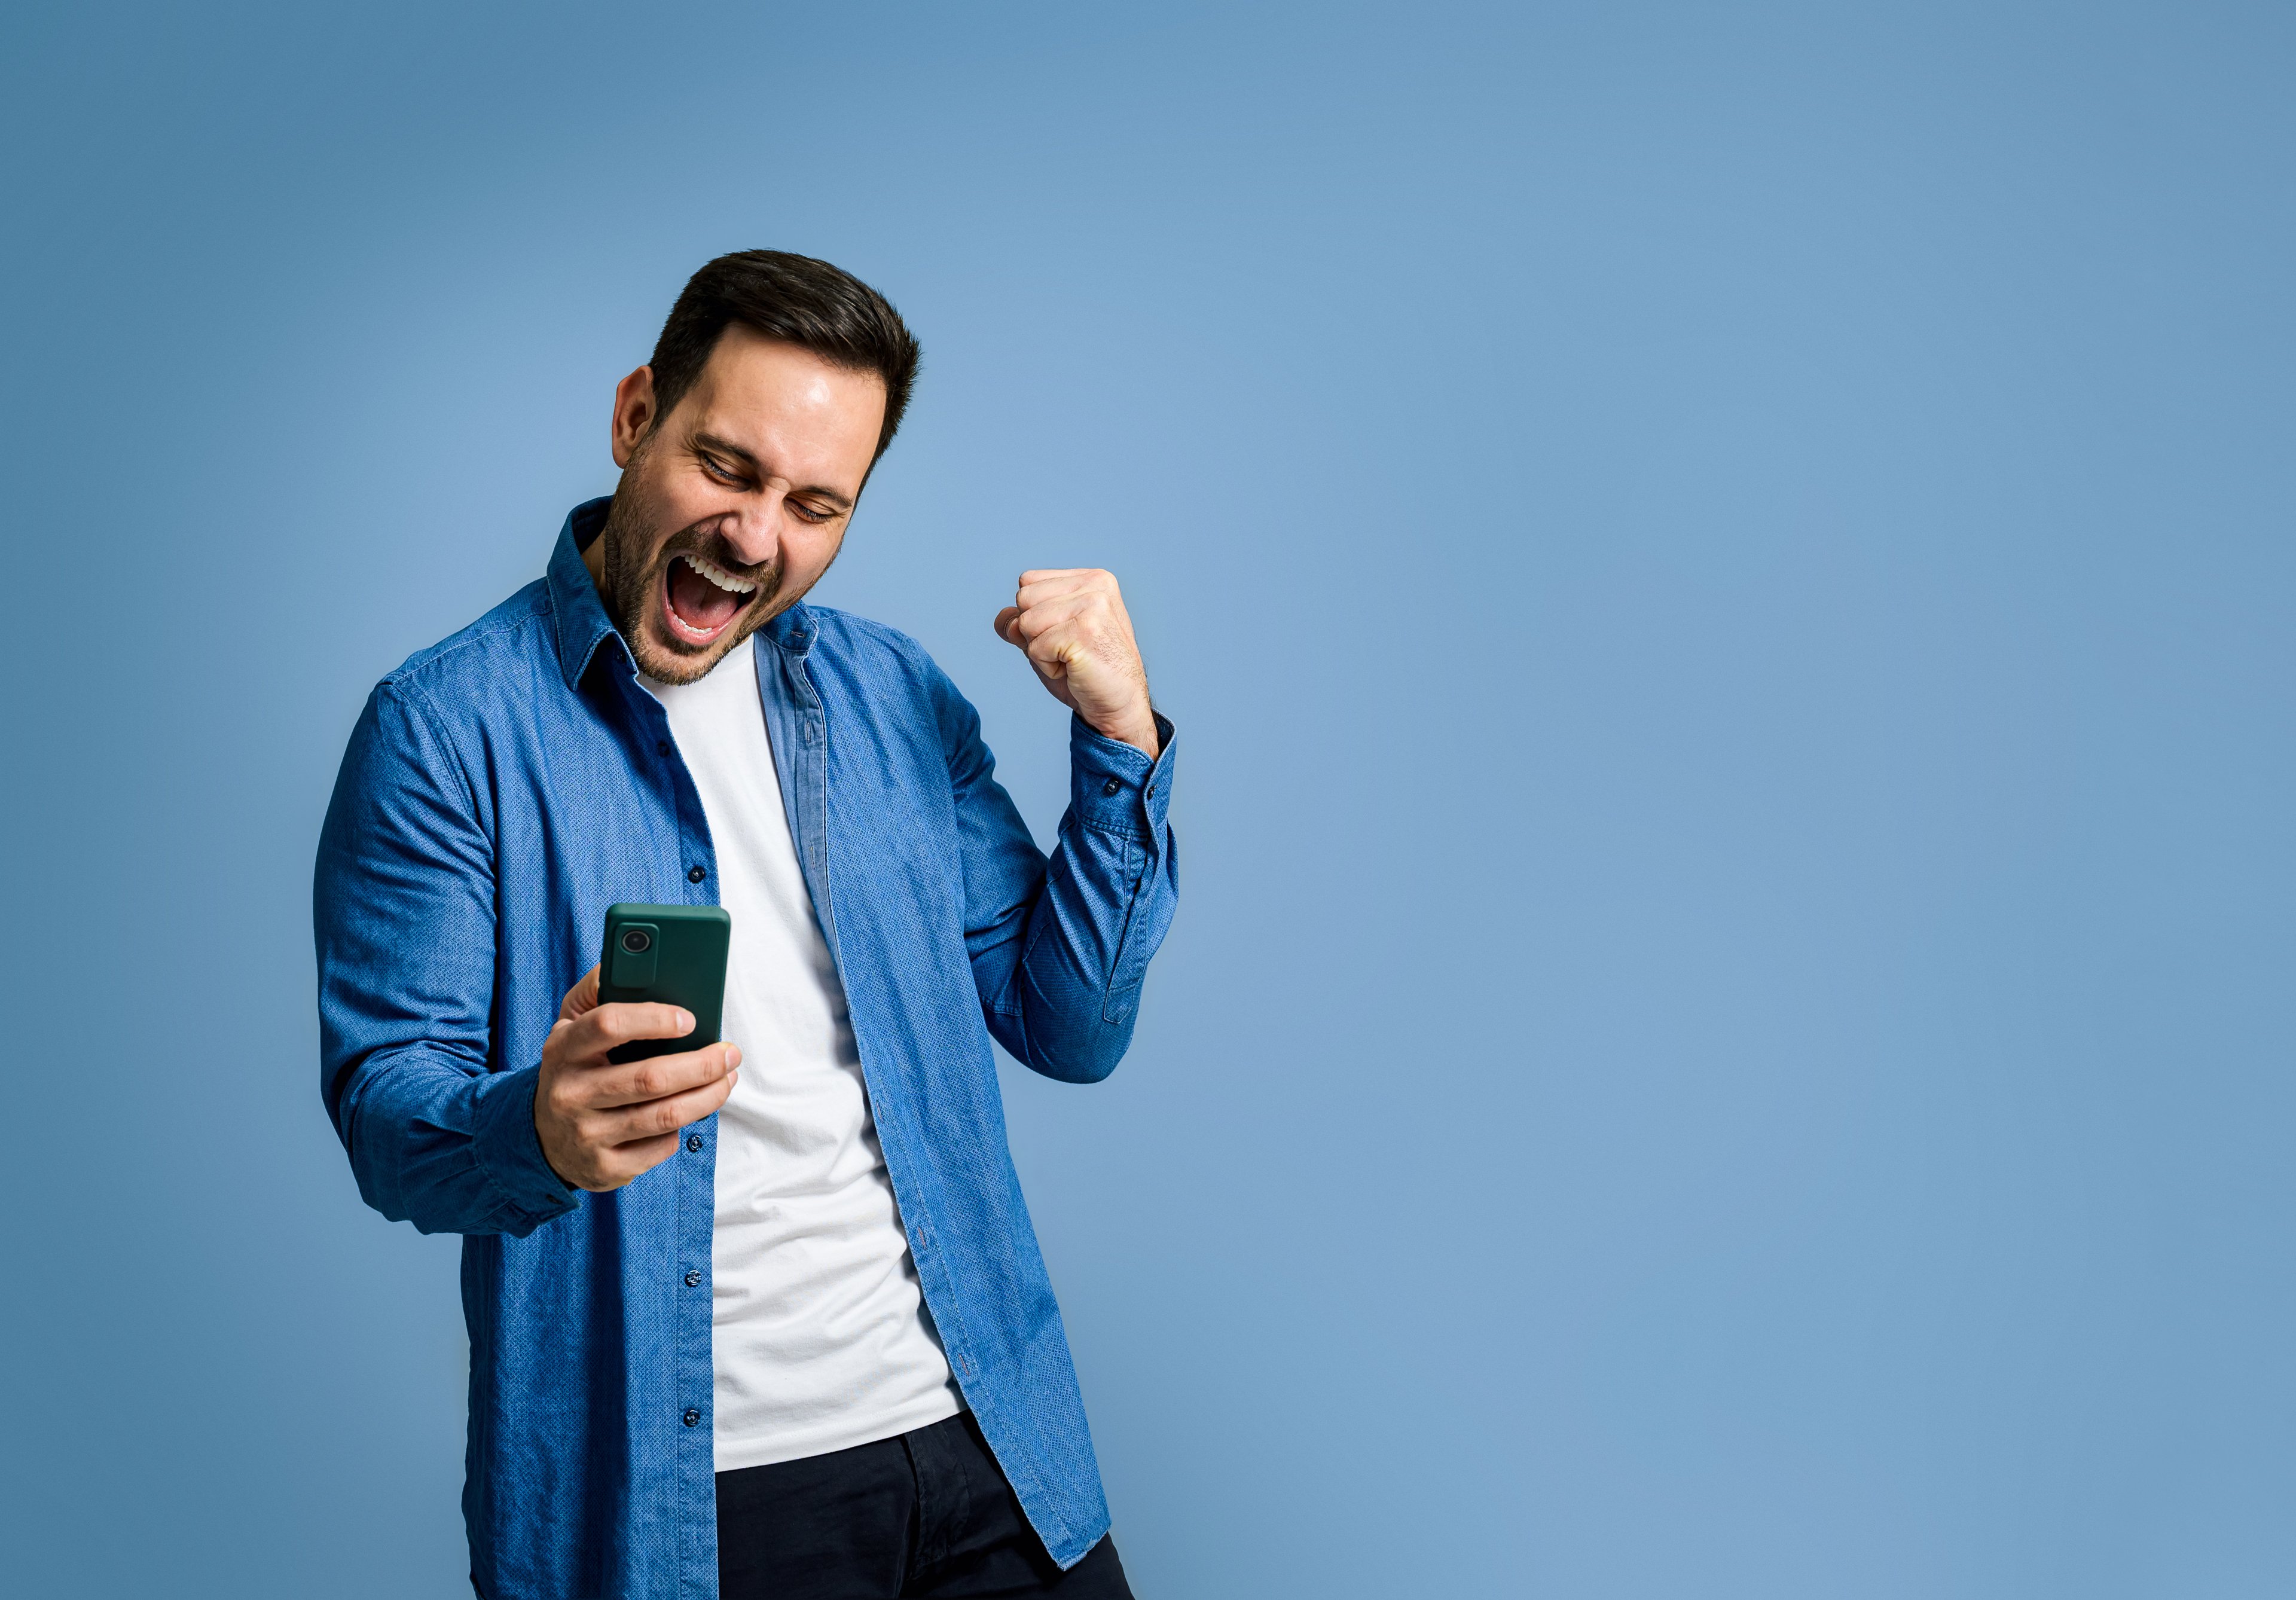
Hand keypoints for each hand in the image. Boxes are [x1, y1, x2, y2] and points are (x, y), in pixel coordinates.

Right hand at [533, 964, 740, 1191]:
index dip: (654, 1019)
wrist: (539, 1136)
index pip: (608, 1025)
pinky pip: (660, 1147)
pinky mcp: (604, 1168)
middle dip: (703, 1064)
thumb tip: (632, 956)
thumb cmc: (572, 1068)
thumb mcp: (571, 1024)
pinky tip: (690, 1110)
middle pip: (650, 1078)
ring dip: (709, 1095)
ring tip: (727, 1077)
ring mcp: (586, 1134)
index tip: (690, 1019)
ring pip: (665, 1116)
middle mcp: (570, 1093)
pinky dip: (683, 1128)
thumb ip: (599, 988)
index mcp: (564, 1049)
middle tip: (731, 1053)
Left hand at [992, 568, 1158, 757]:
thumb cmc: (1086, 672)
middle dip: (1034, 632)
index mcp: (1091, 579)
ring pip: (1026, 623)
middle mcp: (1095, 585)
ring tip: (1071, 660)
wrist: (1119, 705)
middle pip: (1023, 598)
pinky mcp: (1084, 631)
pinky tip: (1074, 670)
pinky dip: (1047, 667)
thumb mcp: (1048, 639)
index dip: (1033, 614)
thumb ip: (1023, 621)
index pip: (1028, 581)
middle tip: (1068, 650)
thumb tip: (1004, 619)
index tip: (1064, 635)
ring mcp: (1092, 606)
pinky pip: (1035, 648)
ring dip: (1040, 651)